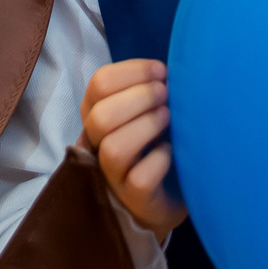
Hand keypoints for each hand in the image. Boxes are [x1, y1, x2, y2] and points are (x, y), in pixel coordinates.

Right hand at [80, 59, 182, 236]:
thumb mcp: (146, 111)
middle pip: (100, 117)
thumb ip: (147, 88)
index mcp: (97, 115)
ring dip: (147, 126)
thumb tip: (167, 69)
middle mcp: (98, 146)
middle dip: (139, 98)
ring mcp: (114, 176)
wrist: (166, 197)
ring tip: (169, 119)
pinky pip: (140, 179)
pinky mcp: (136, 200)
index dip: (133, 72)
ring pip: (114, 149)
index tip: (162, 72)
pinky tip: (170, 152)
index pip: (99, 84)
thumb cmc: (156, 144)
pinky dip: (159, 159)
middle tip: (166, 96)